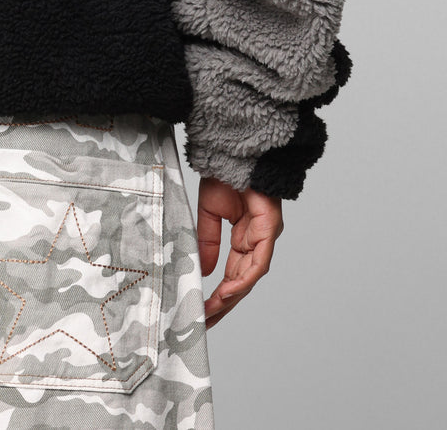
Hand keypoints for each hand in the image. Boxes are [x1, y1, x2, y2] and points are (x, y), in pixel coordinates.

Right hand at [197, 176, 283, 327]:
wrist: (234, 150)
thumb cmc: (225, 175)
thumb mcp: (209, 213)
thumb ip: (208, 242)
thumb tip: (206, 272)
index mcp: (244, 238)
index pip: (233, 275)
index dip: (218, 295)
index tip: (202, 312)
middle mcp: (257, 242)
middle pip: (242, 282)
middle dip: (224, 304)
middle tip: (205, 322)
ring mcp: (265, 237)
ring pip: (250, 277)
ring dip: (231, 297)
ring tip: (212, 311)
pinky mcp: (269, 229)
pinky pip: (258, 262)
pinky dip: (243, 279)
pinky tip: (227, 291)